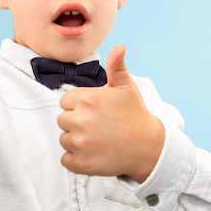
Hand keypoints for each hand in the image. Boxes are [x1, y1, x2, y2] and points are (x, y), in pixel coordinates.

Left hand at [57, 45, 164, 182]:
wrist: (148, 148)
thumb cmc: (135, 115)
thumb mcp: (126, 88)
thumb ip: (116, 66)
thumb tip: (120, 47)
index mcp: (86, 99)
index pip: (65, 102)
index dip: (79, 107)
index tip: (96, 112)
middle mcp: (79, 120)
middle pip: (62, 121)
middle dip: (77, 123)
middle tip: (98, 127)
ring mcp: (79, 144)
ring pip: (64, 140)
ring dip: (76, 141)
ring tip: (98, 140)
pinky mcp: (80, 164)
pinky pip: (65, 160)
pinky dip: (76, 159)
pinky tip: (94, 154)